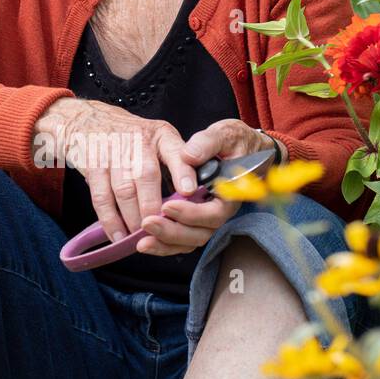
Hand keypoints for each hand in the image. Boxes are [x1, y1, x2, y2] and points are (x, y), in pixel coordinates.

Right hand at [35, 97, 199, 243]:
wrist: (90, 121)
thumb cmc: (134, 139)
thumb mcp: (160, 141)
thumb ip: (178, 167)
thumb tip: (194, 202)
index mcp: (162, 136)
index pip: (175, 151)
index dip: (182, 171)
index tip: (188, 191)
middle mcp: (138, 141)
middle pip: (146, 176)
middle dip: (152, 207)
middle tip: (160, 230)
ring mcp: (113, 152)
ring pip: (124, 190)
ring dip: (132, 218)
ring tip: (140, 238)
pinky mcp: (93, 165)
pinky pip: (101, 197)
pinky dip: (110, 220)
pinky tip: (119, 235)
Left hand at [136, 120, 278, 256]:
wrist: (238, 148)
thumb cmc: (232, 142)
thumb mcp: (223, 135)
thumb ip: (206, 143)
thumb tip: (188, 156)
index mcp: (231, 193)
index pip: (214, 213)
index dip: (191, 214)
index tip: (168, 206)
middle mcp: (220, 210)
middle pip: (200, 233)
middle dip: (173, 232)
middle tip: (147, 223)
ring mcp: (208, 218)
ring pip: (189, 240)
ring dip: (165, 243)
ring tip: (141, 241)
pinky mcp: (195, 220)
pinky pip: (181, 239)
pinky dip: (163, 244)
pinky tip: (144, 242)